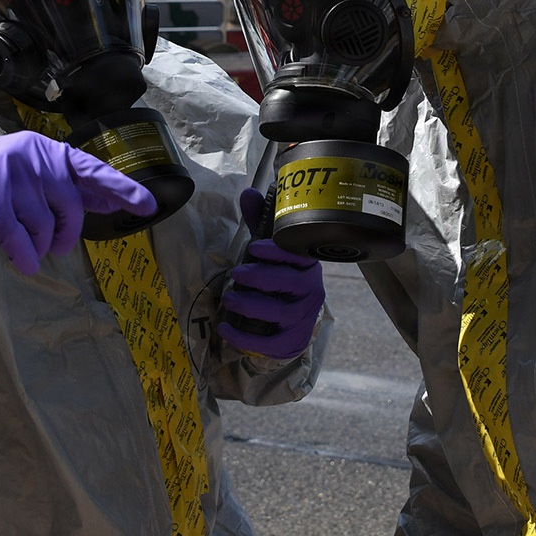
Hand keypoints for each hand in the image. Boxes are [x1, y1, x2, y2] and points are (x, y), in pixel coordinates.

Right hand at [0, 131, 156, 273]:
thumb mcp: (27, 174)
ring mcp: (10, 181)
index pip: (92, 169)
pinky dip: (26, 258)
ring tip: (22, 240)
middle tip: (52, 241)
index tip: (148, 205)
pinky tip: (22, 259)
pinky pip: (23, 245)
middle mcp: (32, 159)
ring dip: (39, 246)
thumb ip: (65, 185)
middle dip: (66, 234)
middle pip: (72, 209)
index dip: (123, 189)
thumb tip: (108, 198)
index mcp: (45, 151)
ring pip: (47, 230)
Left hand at [218, 187, 324, 359]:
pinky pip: (271, 342)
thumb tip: (249, 192)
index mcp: (306, 265)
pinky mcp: (292, 341)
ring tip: (230, 300)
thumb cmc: (279, 281)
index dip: (277, 251)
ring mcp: (303, 317)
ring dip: (251, 305)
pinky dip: (245, 337)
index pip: (297, 255)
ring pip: (281, 312)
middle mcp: (310, 290)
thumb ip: (260, 223)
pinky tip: (225, 328)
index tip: (254, 248)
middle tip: (236, 274)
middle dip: (260, 277)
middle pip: (289, 283)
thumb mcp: (270, 252)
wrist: (292, 326)